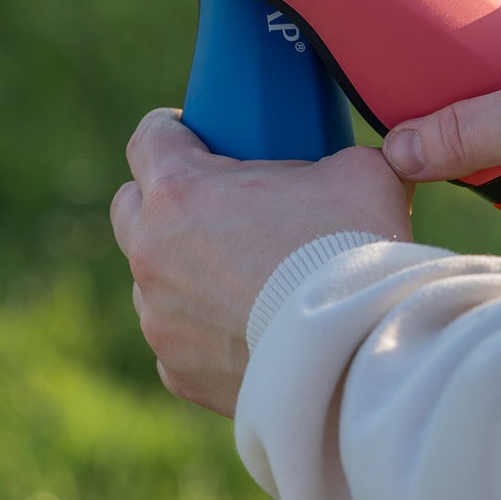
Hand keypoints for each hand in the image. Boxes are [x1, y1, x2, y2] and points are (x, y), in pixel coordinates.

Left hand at [111, 108, 412, 415]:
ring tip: (234, 272)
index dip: (172, 131)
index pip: (149, 138)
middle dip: (160, 198)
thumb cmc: (352, 251)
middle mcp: (152, 251)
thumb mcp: (361, 173)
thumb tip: (370, 153)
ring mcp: (158, 315)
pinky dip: (199, 329)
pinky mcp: (176, 369)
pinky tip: (241, 327)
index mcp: (179, 191)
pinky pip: (175, 337)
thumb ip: (342, 155)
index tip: (197, 136)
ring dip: (179, 268)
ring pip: (150, 278)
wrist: (357, 356)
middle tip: (213, 202)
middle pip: (130, 206)